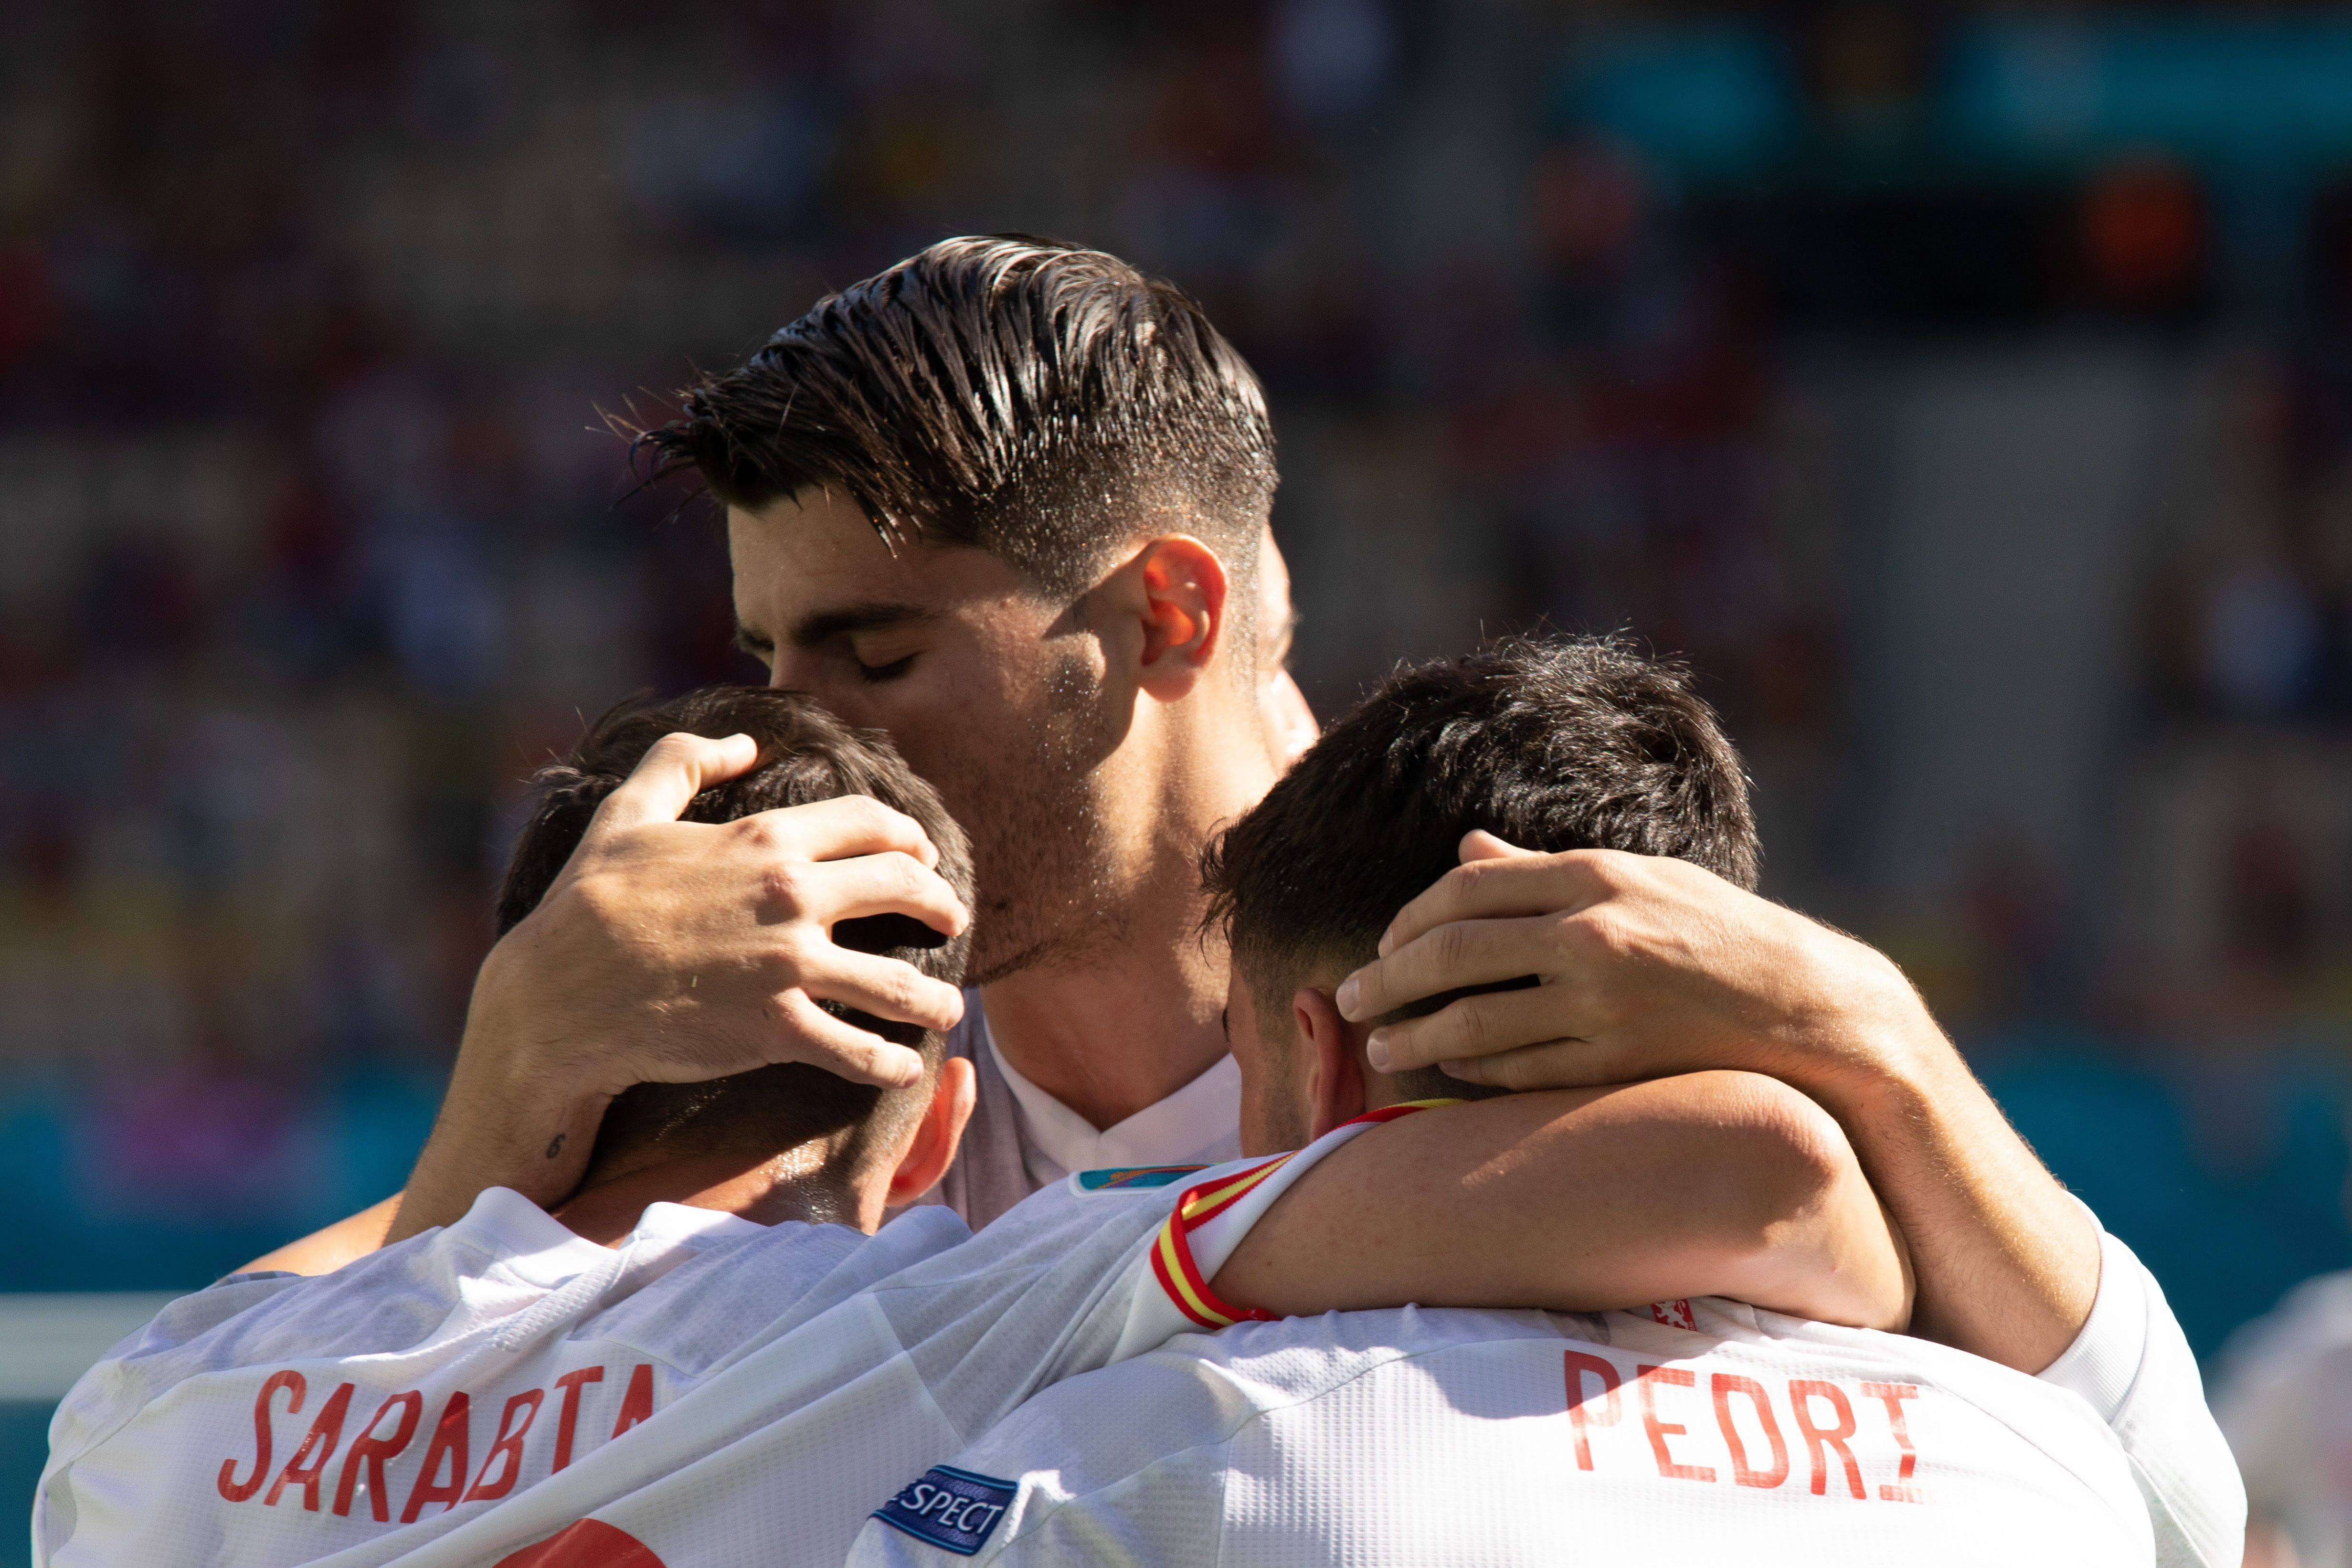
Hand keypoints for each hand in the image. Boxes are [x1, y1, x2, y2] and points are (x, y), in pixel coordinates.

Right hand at [477, 730, 967, 1096]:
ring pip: (896, 981)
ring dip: (934, 996)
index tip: (924, 855)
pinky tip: (905, 1067)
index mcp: (767, 839)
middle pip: (901, 888)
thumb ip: (685, 762)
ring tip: (949, 1007)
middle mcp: (792, 896)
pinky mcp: (775, 1029)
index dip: (909, 837)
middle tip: (952, 920)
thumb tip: (744, 741)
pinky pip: (856, 1049)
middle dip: (939, 903)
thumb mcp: (628, 811)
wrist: (558, 995)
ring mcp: (788, 965)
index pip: (872, 824)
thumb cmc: (590, 902)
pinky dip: (890, 1062)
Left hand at [1337, 832, 1934, 1103]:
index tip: (1381, 944)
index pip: (1468, 888)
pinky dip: (1473, 1073)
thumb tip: (1466, 849)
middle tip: (1349, 998)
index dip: (1409, 919)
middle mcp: (1593, 933)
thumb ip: (1545, 871)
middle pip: (1453, 952)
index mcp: (1596, 877)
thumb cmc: (1717, 932)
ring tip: (1382, 1045)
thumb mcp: (1639, 880)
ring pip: (1475, 1022)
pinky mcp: (1618, 1061)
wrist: (1808, 1004)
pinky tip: (1449, 1073)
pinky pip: (1520, 1071)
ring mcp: (1605, 1002)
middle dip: (1388, 978)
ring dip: (1416, 1036)